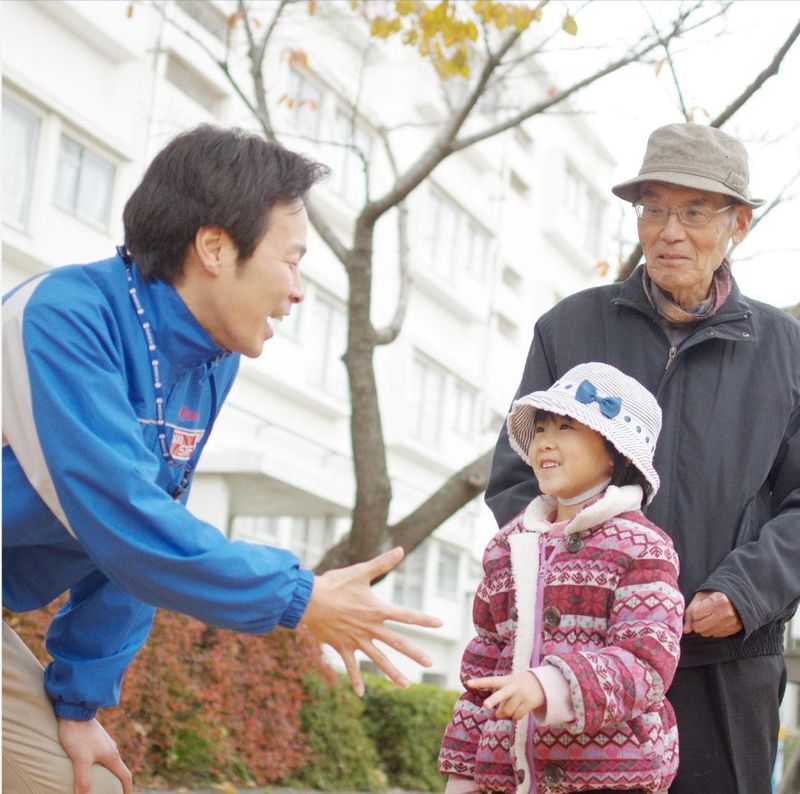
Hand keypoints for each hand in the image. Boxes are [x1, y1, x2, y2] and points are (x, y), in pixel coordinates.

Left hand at [57, 717, 131, 793]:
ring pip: (110, 762)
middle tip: (112, 792)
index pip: (125, 776)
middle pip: (118, 769)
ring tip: (101, 782)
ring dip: (109, 773)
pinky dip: (101, 765)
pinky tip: (90, 766)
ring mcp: (104, 743)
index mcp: (112, 755)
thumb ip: (84, 779)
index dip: (127, 790)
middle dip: (117, 783)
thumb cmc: (78, 734)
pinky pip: (102, 755)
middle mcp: (111, 749)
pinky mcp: (96, 739)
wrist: (74, 710)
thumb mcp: (80, 759)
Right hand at [300, 547, 442, 695]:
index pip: (406, 615)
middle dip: (414, 653)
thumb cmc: (334, 583)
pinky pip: (350, 667)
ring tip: (406, 685)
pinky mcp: (342, 647)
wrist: (308, 600)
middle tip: (430, 663)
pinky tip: (361, 694)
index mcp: (376, 610)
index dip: (423, 619)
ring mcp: (356, 640)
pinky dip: (355, 680)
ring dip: (392, 673)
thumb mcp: (360, 572)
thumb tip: (400, 550)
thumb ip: (381, 564)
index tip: (440, 624)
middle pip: (397, 642)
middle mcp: (369, 627)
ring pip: (378, 659)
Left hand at [467, 671, 544, 719]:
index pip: (490, 681)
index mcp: (505, 680)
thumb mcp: (509, 687)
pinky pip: (517, 715)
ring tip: (511, 707)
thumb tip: (497, 715)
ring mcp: (521, 694)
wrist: (541, 683)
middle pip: (501, 695)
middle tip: (485, 705)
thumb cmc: (519, 686)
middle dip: (493, 700)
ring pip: (507, 711)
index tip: (468, 683)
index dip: (479, 683)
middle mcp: (512, 687)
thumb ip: (500, 699)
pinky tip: (520, 709)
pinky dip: (516, 716)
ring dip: (506, 713)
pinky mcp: (529, 702)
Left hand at [683, 590, 742, 636]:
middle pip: (699, 627)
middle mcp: (726, 614)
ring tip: (709, 616)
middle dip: (696, 621)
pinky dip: (711, 629)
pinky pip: (714, 635)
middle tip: (701, 614)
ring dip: (703, 626)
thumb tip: (685, 630)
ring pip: (705, 633)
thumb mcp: (701, 597)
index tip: (698, 606)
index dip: (694, 611)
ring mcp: (731, 624)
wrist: (736, 599)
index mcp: (719, 601)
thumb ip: (690, 611)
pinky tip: (715, 621)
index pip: (695, 614)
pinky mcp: (733, 631)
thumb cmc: (716, 595)